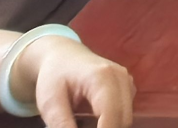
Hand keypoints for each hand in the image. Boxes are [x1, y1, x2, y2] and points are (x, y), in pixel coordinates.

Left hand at [14, 32, 135, 127]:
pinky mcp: (128, 88)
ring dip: (108, 127)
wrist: (63, 57)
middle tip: (79, 126)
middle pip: (123, 120)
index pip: (112, 116)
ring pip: (125, 119)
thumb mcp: (50, 104)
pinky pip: (124, 113)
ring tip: (84, 124)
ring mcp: (127, 82)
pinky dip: (111, 123)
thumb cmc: (54, 77)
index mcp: (102, 78)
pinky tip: (93, 122)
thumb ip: (62, 125)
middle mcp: (121, 78)